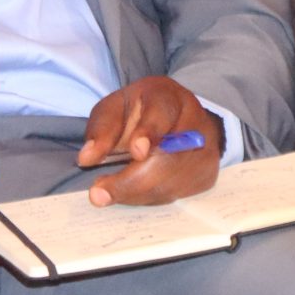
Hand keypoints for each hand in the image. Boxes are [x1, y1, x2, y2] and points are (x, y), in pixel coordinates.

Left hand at [75, 75, 220, 206]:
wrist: (177, 118)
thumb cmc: (140, 113)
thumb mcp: (115, 109)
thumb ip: (101, 130)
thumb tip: (87, 158)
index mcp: (168, 97)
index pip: (163, 113)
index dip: (151, 132)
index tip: (136, 151)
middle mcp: (194, 123)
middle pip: (169, 157)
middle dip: (131, 180)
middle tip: (98, 194)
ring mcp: (206, 151)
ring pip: (171, 182)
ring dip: (135, 193)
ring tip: (108, 192)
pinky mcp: (206, 174)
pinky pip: (177, 194)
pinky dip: (149, 197)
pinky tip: (133, 192)